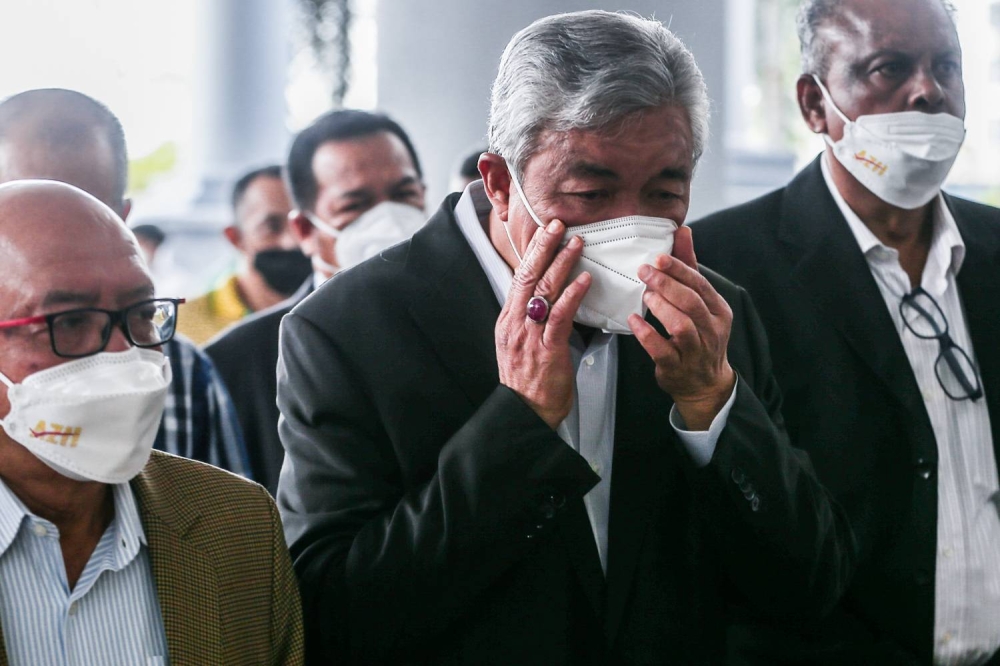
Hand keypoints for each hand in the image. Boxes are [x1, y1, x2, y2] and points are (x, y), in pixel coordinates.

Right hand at [496, 220, 590, 428]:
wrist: (524, 414)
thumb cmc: (528, 383)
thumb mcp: (521, 346)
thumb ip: (531, 321)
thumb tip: (547, 300)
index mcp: (508, 321)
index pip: (519, 277)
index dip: (533, 252)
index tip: (546, 231)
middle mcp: (515, 324)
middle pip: (527, 276)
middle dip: (543, 247)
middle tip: (558, 224)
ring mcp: (529, 336)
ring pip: (543, 291)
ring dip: (562, 264)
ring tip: (577, 243)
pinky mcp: (546, 350)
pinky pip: (559, 316)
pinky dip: (572, 295)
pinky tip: (584, 280)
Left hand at [628, 225, 735, 429]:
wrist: (705, 383)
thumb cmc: (699, 334)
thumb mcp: (700, 301)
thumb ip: (689, 267)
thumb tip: (683, 230)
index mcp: (718, 309)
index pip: (700, 284)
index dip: (679, 269)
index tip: (659, 256)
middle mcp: (711, 329)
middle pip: (691, 302)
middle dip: (667, 284)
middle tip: (645, 272)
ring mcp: (695, 350)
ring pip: (681, 325)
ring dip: (661, 307)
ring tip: (645, 295)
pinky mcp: (677, 367)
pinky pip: (662, 350)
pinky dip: (647, 334)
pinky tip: (634, 321)